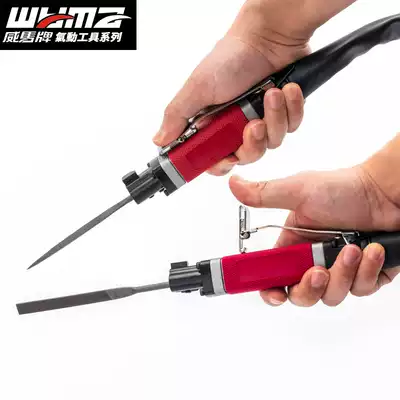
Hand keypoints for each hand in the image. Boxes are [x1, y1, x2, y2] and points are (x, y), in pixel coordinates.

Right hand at [153, 0, 312, 174]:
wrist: (268, 35)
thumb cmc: (231, 58)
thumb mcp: (198, 88)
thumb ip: (178, 116)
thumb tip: (159, 139)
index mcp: (213, 124)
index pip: (213, 158)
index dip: (220, 164)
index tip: (226, 159)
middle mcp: (236, 126)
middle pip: (246, 156)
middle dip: (252, 144)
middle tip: (254, 124)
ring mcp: (261, 120)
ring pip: (271, 143)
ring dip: (274, 119)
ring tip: (271, 93)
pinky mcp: (283, 114)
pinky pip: (291, 126)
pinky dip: (291, 109)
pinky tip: (286, 89)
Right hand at [229, 160, 399, 306]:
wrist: (385, 191)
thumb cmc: (343, 188)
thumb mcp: (299, 191)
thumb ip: (263, 194)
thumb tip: (233, 184)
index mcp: (293, 243)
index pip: (273, 273)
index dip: (270, 288)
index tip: (274, 293)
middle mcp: (313, 259)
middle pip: (301, 294)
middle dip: (309, 287)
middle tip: (318, 271)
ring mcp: (339, 268)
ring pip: (332, 295)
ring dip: (343, 274)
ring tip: (353, 249)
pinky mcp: (364, 275)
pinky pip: (361, 290)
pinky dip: (367, 272)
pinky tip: (372, 251)